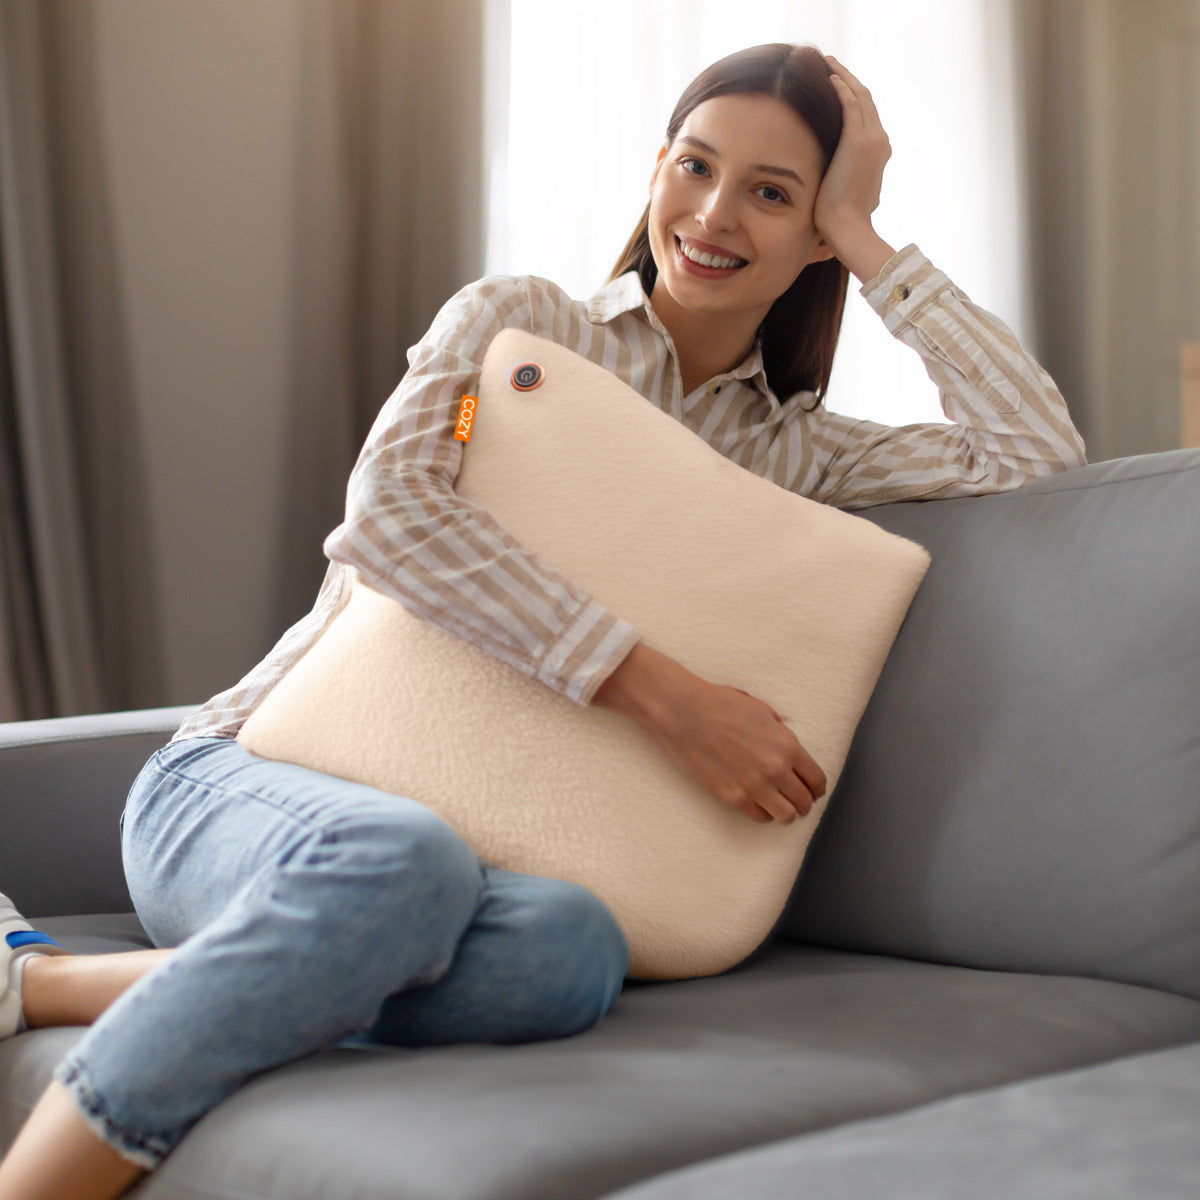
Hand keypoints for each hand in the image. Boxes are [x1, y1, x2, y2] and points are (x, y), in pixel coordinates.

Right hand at [645, 679, 826, 824]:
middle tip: (797, 801)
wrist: (685, 713)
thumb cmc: (721, 705)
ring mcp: (754, 786)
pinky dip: (763, 813)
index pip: (816, 779)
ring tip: (779, 806)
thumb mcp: (762, 711)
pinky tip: (758, 804)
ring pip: (786, 816)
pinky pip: (760, 817)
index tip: (813, 791)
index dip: (817, 788)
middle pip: (804, 801)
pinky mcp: (733, 798)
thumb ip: (781, 734)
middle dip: (804, 802)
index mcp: (787, 745)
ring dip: (786, 812)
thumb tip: (788, 749)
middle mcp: (775, 769)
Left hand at [813, 56, 891, 245]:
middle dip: (849, 80)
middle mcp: (880, 142)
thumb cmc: (843, 220)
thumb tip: (837, 183)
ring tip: (828, 64)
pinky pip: (851, 104)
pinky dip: (842, 88)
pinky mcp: (858, 141)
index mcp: (879, 153)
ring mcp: (871, 140)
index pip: (868, 117)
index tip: (838, 87)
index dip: (854, 98)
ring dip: (844, 77)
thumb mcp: (850, 194)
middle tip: (832, 66)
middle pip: (867, 100)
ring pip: (860, 97)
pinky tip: (830, 79)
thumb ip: (848, 180)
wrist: (848, 228)